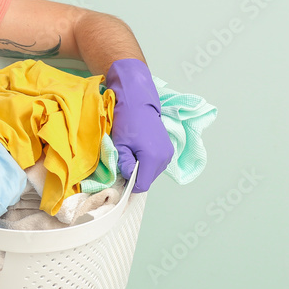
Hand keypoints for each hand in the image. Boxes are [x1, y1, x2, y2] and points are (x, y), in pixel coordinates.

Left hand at [106, 58, 172, 192]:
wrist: (138, 103)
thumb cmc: (127, 121)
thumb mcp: (120, 145)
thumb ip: (124, 164)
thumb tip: (127, 177)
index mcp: (153, 158)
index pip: (142, 185)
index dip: (130, 185)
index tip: (120, 178)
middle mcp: (165, 158)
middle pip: (148, 179)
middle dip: (135, 176)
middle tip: (122, 164)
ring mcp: (168, 154)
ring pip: (152, 172)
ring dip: (141, 169)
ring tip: (130, 154)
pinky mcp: (168, 149)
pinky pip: (156, 164)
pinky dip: (146, 163)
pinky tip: (137, 152)